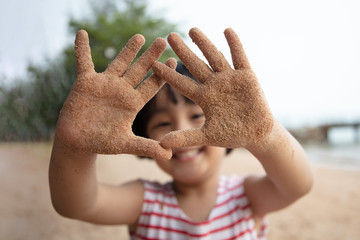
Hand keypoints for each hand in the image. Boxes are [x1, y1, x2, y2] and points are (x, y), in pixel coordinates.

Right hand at [56, 30, 174, 159]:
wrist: (78, 143)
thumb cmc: (102, 143)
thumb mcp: (126, 144)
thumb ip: (146, 147)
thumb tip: (169, 155)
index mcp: (132, 103)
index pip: (151, 85)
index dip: (163, 74)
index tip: (175, 62)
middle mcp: (121, 90)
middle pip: (139, 70)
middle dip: (150, 56)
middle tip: (163, 41)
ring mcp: (104, 84)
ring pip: (118, 62)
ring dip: (128, 50)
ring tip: (140, 37)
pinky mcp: (85, 83)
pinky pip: (83, 62)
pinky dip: (81, 49)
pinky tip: (82, 33)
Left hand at [152, 28, 273, 148]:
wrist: (256, 133)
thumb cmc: (232, 134)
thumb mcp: (207, 137)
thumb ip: (185, 138)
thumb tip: (162, 144)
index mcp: (204, 97)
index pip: (182, 84)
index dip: (168, 75)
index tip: (153, 64)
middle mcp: (214, 85)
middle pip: (195, 65)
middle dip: (183, 51)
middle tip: (169, 36)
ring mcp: (230, 79)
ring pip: (214, 57)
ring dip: (204, 43)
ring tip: (192, 29)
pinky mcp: (246, 76)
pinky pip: (240, 57)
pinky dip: (235, 44)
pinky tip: (227, 30)